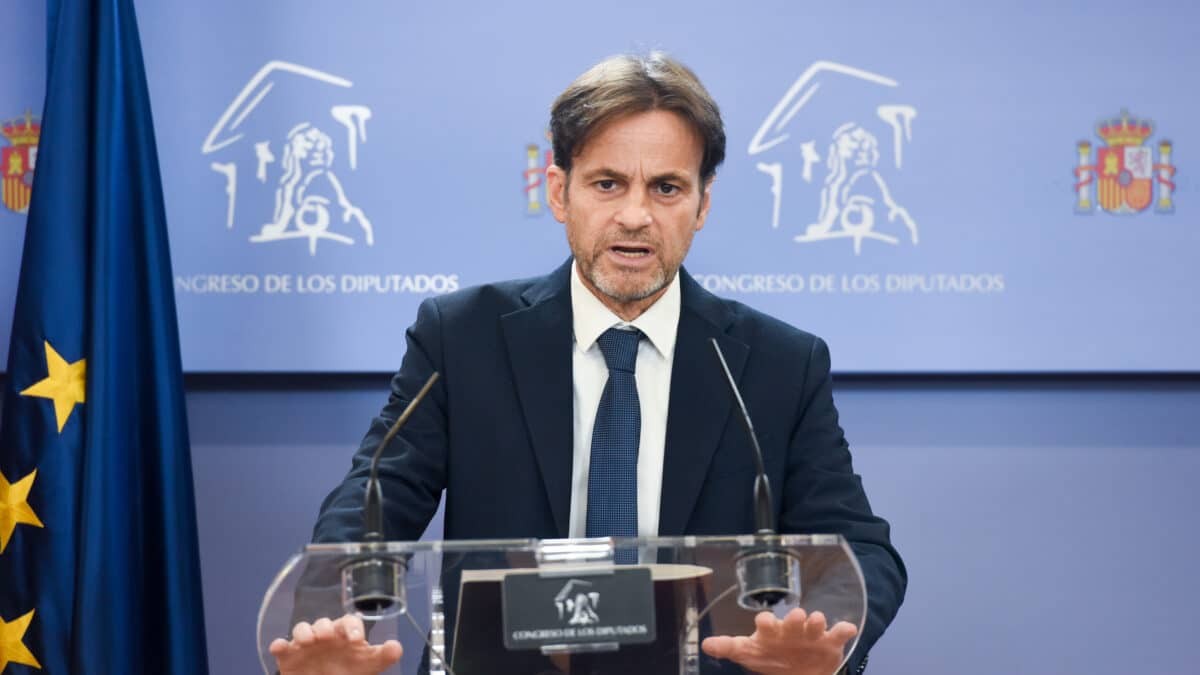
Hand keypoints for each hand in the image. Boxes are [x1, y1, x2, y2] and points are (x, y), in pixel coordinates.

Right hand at [269, 614, 401, 674]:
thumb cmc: (349, 671)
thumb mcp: (369, 666)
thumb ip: (383, 656)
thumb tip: (396, 646)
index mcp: (345, 634)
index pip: (349, 622)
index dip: (352, 626)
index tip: (356, 639)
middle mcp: (325, 635)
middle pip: (323, 622)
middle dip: (325, 626)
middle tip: (327, 636)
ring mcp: (306, 644)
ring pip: (302, 629)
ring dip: (303, 631)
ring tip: (308, 641)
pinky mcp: (289, 656)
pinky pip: (280, 646)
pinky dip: (278, 645)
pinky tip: (279, 647)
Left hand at [701, 608, 856, 674]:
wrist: (800, 670)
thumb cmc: (770, 657)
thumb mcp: (749, 653)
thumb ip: (728, 647)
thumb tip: (705, 644)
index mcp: (771, 631)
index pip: (767, 621)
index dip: (766, 621)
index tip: (765, 622)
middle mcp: (791, 628)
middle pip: (793, 619)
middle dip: (794, 618)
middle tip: (795, 617)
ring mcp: (812, 634)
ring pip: (815, 622)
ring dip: (816, 621)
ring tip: (816, 621)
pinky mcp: (830, 642)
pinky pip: (839, 633)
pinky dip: (843, 629)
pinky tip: (846, 628)